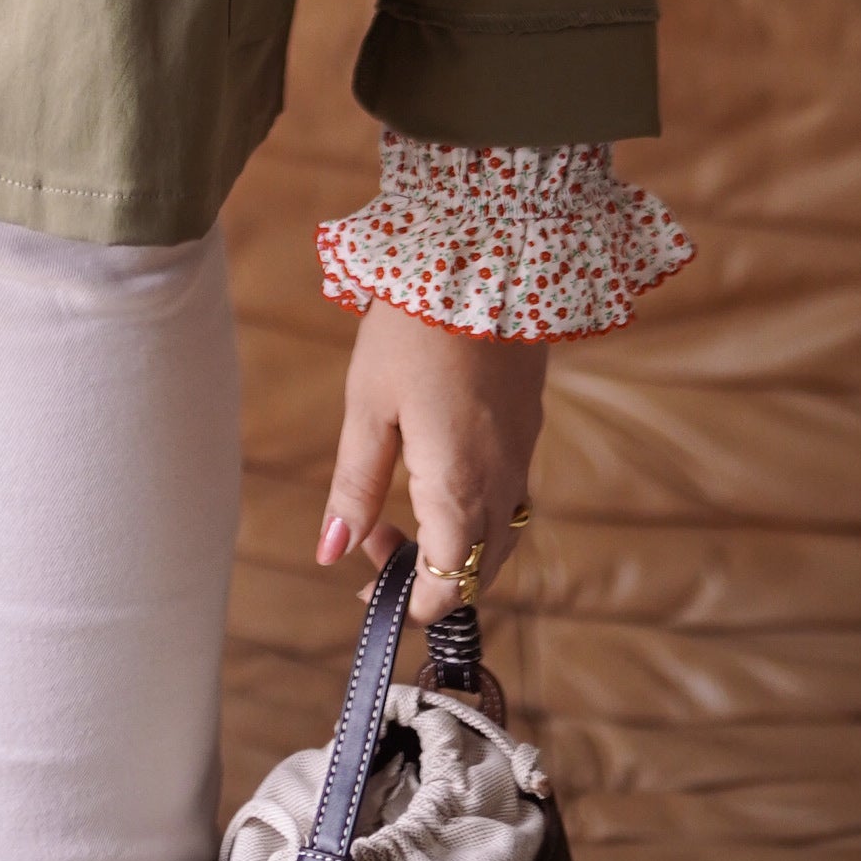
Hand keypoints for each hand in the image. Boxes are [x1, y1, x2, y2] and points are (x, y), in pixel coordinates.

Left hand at [317, 301, 546, 618]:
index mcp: (459, 487)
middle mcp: (502, 481)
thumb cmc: (413, 330)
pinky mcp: (529, 426)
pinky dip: (478, 512)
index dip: (409, 602)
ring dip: (458, 546)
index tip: (368, 587)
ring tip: (403, 512)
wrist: (483, 259)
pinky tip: (440, 473)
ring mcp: (523, 454)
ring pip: (501, 536)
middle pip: (481, 570)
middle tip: (376, 540)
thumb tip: (331, 553)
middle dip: (431, 577)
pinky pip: (512, 496)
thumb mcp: (368, 407)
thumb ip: (356, 486)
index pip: (449, 584)